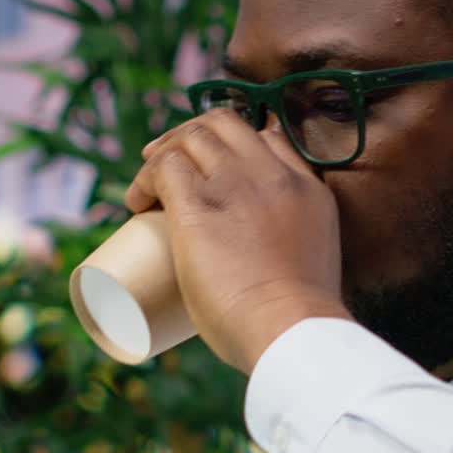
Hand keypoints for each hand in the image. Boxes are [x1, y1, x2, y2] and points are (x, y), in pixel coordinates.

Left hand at [123, 109, 353, 374]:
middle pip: (225, 124)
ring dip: (164, 152)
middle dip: (191, 134)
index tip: (215, 166)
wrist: (292, 328)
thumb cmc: (297, 321)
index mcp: (307, 189)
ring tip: (147, 185)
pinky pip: (163, 167)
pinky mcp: (198, 204)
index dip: (235, 145)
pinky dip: (144, 178)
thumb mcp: (316, 269)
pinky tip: (135, 203)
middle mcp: (272, 175)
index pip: (269, 138)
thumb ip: (298, 257)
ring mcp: (235, 184)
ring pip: (191, 137)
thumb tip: (272, 280)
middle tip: (167, 159)